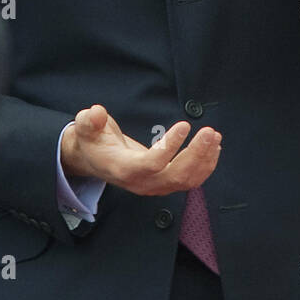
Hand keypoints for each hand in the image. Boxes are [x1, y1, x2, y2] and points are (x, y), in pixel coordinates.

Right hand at [61, 105, 220, 194]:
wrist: (96, 160)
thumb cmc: (94, 141)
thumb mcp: (86, 128)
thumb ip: (89, 121)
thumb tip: (96, 113)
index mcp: (124, 169)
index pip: (152, 164)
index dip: (170, 147)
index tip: (185, 125)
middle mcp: (142, 183)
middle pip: (176, 175)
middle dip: (196, 154)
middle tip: (209, 132)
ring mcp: (155, 186)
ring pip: (187, 181)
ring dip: (205, 160)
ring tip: (214, 137)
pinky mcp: (165, 184)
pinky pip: (190, 181)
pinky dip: (205, 166)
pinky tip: (213, 148)